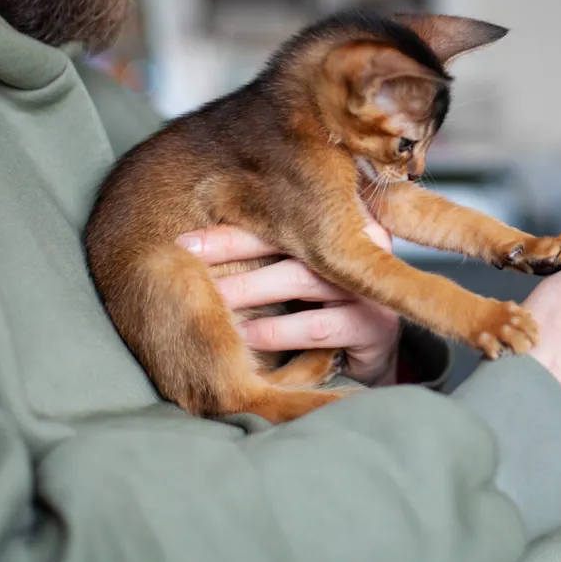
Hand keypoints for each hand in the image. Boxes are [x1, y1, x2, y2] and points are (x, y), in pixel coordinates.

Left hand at [177, 221, 402, 385]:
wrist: (368, 348)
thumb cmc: (321, 300)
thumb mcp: (298, 266)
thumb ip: (267, 244)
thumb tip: (192, 235)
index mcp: (341, 218)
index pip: (284, 213)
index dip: (231, 226)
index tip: (183, 241)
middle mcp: (363, 243)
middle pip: (294, 239)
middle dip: (234, 251)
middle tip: (189, 267)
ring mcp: (371, 284)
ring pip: (302, 280)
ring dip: (251, 291)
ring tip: (214, 304)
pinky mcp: (376, 326)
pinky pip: (319, 326)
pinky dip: (278, 331)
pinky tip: (248, 337)